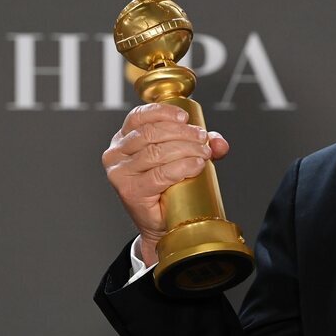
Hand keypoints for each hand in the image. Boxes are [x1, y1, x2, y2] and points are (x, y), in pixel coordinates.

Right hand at [101, 103, 229, 264]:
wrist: (161, 223)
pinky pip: (160, 174)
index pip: (138, 116)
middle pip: (151, 133)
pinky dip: (182, 167)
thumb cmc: (168, 187)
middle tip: (203, 140)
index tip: (186, 118)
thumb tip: (219, 142)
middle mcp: (116, 154)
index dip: (163, 112)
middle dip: (183, 133)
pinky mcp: (129, 191)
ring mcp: (120, 173)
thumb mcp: (184, 158)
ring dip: (186, 149)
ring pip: (156, 152)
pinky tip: (196, 166)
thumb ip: (202, 145)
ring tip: (204, 153)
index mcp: (123, 139)